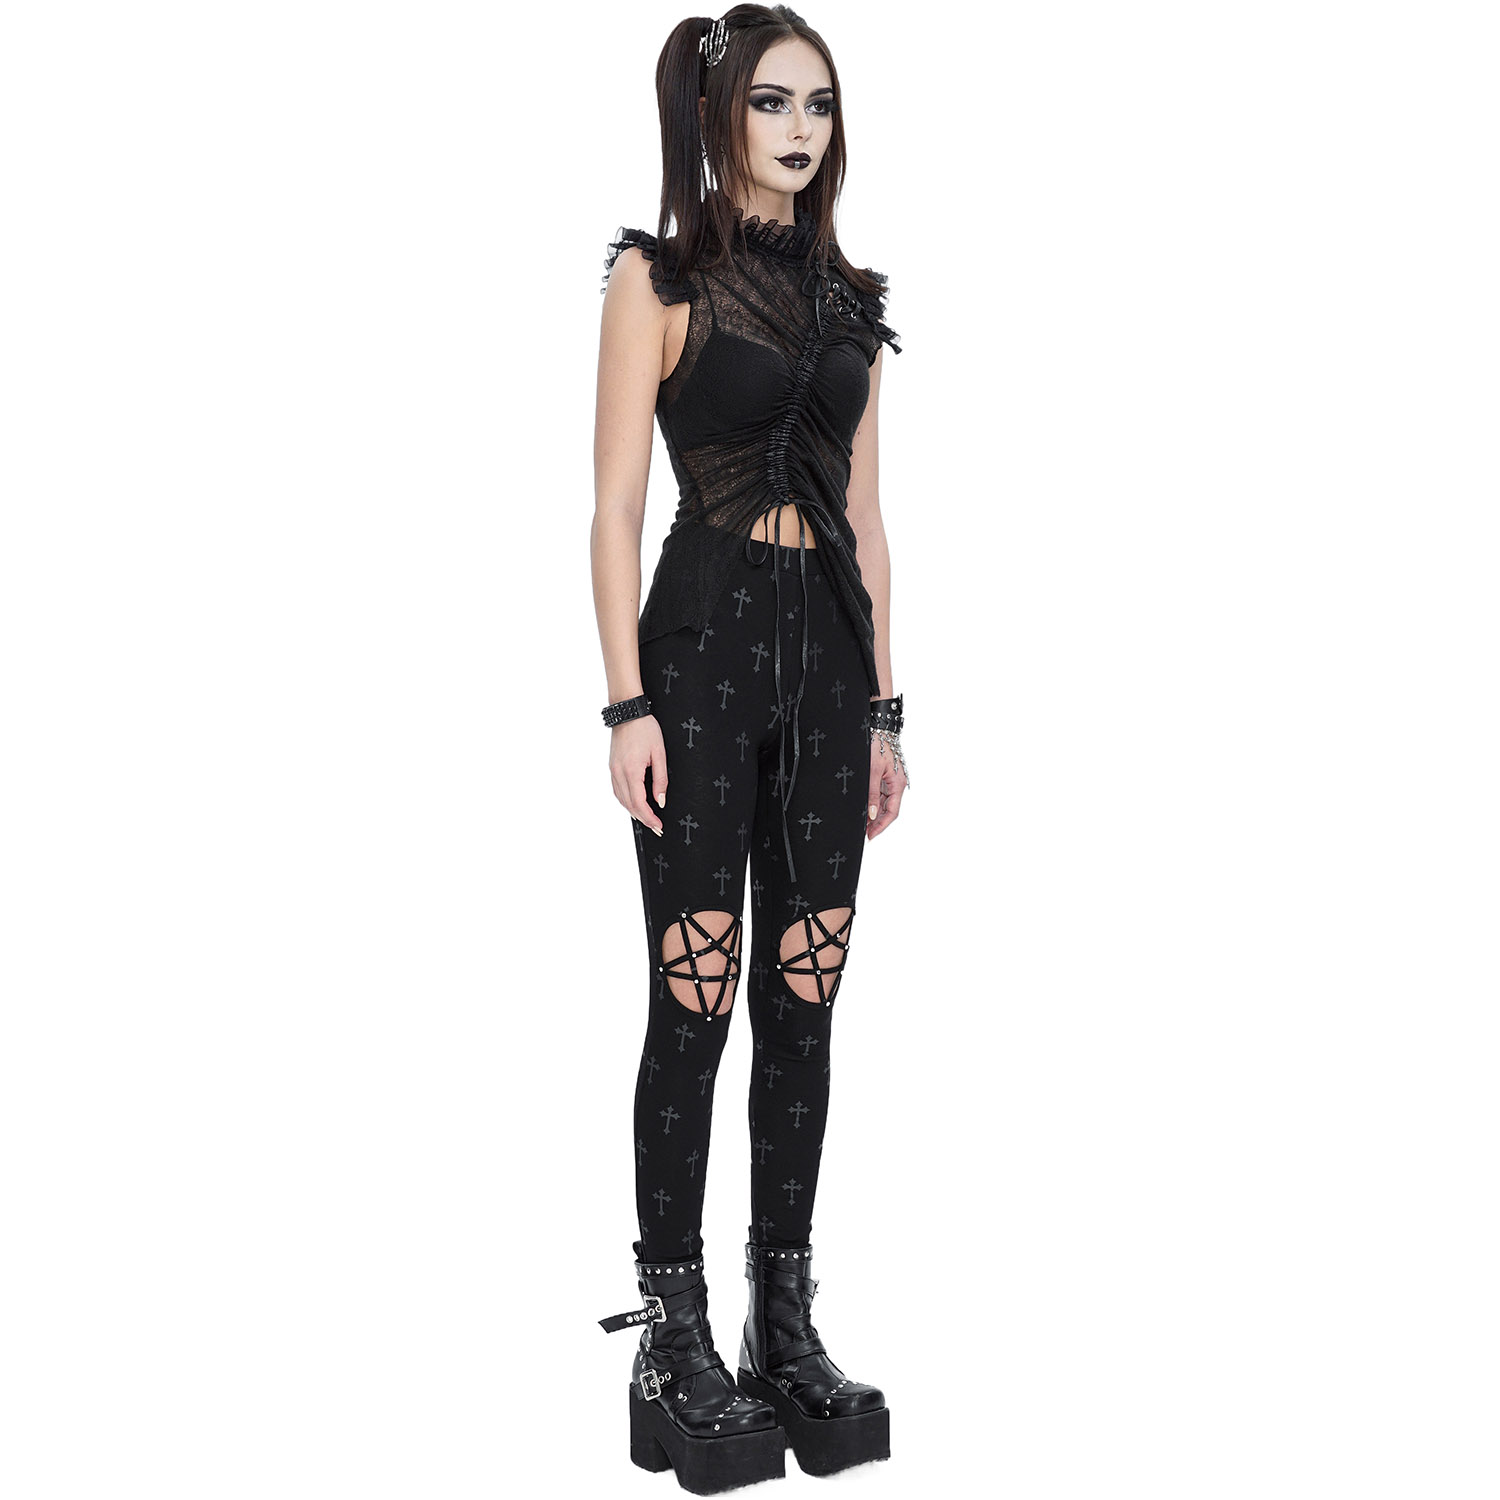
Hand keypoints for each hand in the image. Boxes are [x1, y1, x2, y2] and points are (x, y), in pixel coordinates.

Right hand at [611, 715, 668, 834]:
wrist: (628, 712)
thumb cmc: (646, 729)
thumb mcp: (660, 754)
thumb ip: (660, 780)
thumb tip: (660, 801)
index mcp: (631, 770)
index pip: (639, 803)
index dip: (649, 818)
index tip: (658, 826)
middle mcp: (618, 772)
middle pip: (628, 805)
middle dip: (643, 819)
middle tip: (656, 828)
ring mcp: (613, 770)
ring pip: (621, 799)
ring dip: (633, 812)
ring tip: (647, 819)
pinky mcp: (612, 766)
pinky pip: (617, 790)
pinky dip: (625, 801)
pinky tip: (634, 804)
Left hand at [865, 736, 905, 838]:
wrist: (878, 726)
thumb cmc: (878, 743)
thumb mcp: (872, 770)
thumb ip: (872, 793)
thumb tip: (872, 814)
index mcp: (898, 783)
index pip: (892, 812)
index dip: (881, 826)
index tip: (871, 836)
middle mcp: (896, 783)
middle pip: (888, 809)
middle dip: (876, 822)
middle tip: (863, 832)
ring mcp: (890, 780)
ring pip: (883, 802)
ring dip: (874, 813)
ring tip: (861, 822)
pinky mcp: (883, 775)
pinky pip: (879, 793)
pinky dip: (872, 802)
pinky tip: (863, 807)